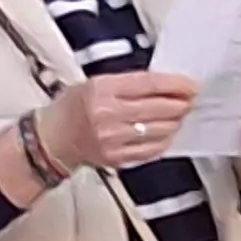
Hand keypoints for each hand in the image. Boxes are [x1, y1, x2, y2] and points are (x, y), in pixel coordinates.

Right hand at [35, 70, 199, 172]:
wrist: (51, 139)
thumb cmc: (72, 109)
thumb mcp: (94, 83)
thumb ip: (127, 83)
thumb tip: (164, 86)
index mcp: (101, 90)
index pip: (149, 84)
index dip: (176, 85)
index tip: (190, 86)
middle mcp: (106, 114)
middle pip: (160, 108)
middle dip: (181, 104)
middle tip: (188, 101)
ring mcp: (112, 138)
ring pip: (161, 129)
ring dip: (175, 122)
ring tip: (176, 116)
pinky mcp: (117, 157)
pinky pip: (152, 149)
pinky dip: (164, 140)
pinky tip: (164, 133)